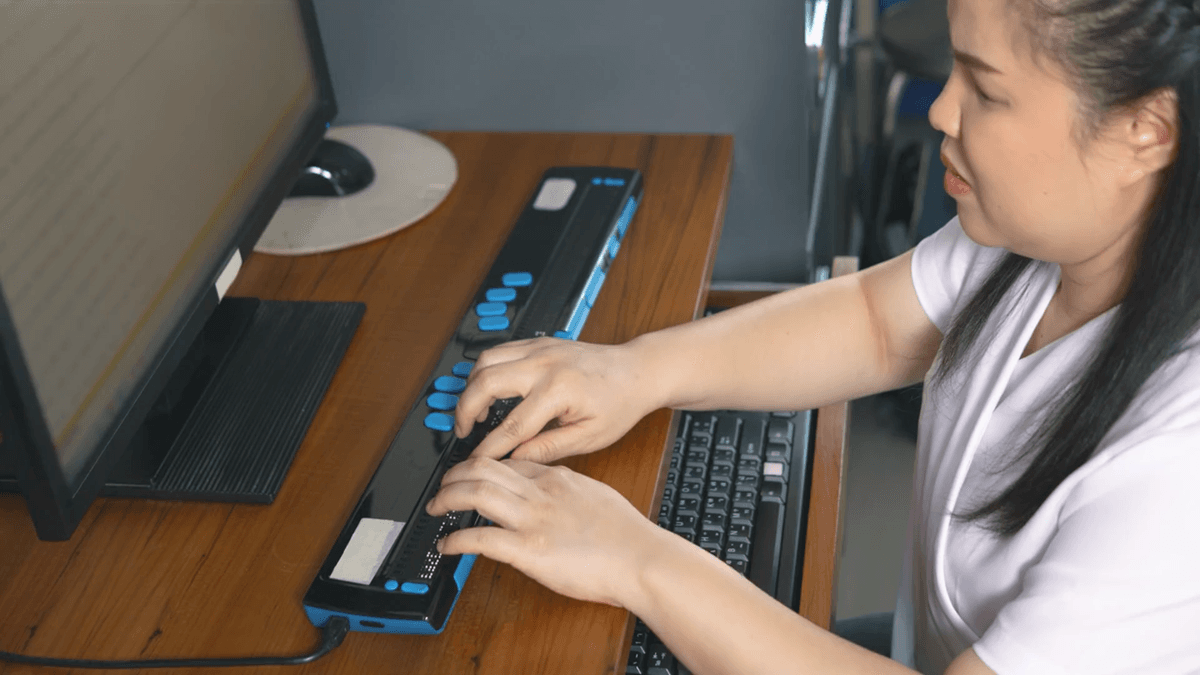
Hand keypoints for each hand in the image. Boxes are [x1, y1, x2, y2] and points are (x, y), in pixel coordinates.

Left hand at [425, 457, 666, 607]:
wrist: (641, 557)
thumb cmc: (627, 534)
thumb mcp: (595, 495)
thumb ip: (570, 492)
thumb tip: (557, 496)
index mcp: (558, 478)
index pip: (509, 461)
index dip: (483, 465)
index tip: (473, 472)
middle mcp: (540, 493)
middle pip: (484, 469)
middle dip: (455, 474)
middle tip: (443, 484)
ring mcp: (532, 519)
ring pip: (475, 493)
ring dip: (447, 498)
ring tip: (436, 506)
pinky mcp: (527, 550)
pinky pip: (480, 539)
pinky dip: (456, 540)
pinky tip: (446, 545)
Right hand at [454, 337, 659, 461]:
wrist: (637, 371)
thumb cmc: (620, 403)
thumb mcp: (589, 437)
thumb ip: (547, 449)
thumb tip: (514, 460)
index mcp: (558, 391)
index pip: (511, 426)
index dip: (488, 448)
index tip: (476, 461)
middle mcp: (545, 364)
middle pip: (485, 383)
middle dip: (465, 409)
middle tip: (464, 430)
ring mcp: (540, 349)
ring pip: (486, 360)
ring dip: (471, 386)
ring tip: (472, 411)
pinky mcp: (538, 343)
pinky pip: (499, 351)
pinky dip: (485, 370)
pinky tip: (487, 389)